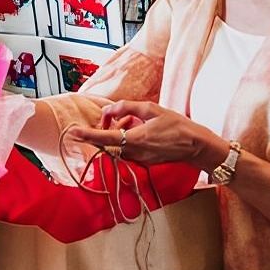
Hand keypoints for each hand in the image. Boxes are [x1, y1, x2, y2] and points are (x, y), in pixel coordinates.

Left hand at [66, 100, 224, 170]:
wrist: (196, 146)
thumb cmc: (177, 125)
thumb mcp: (152, 109)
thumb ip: (127, 107)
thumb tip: (110, 110)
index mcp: (136, 139)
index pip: (105, 138)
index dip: (87, 135)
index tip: (73, 132)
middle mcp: (134, 153)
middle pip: (109, 141)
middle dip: (107, 127)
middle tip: (118, 115)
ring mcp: (138, 159)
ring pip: (118, 145)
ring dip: (119, 132)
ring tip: (135, 121)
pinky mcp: (143, 162)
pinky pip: (127, 149)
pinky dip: (128, 138)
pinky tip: (141, 129)